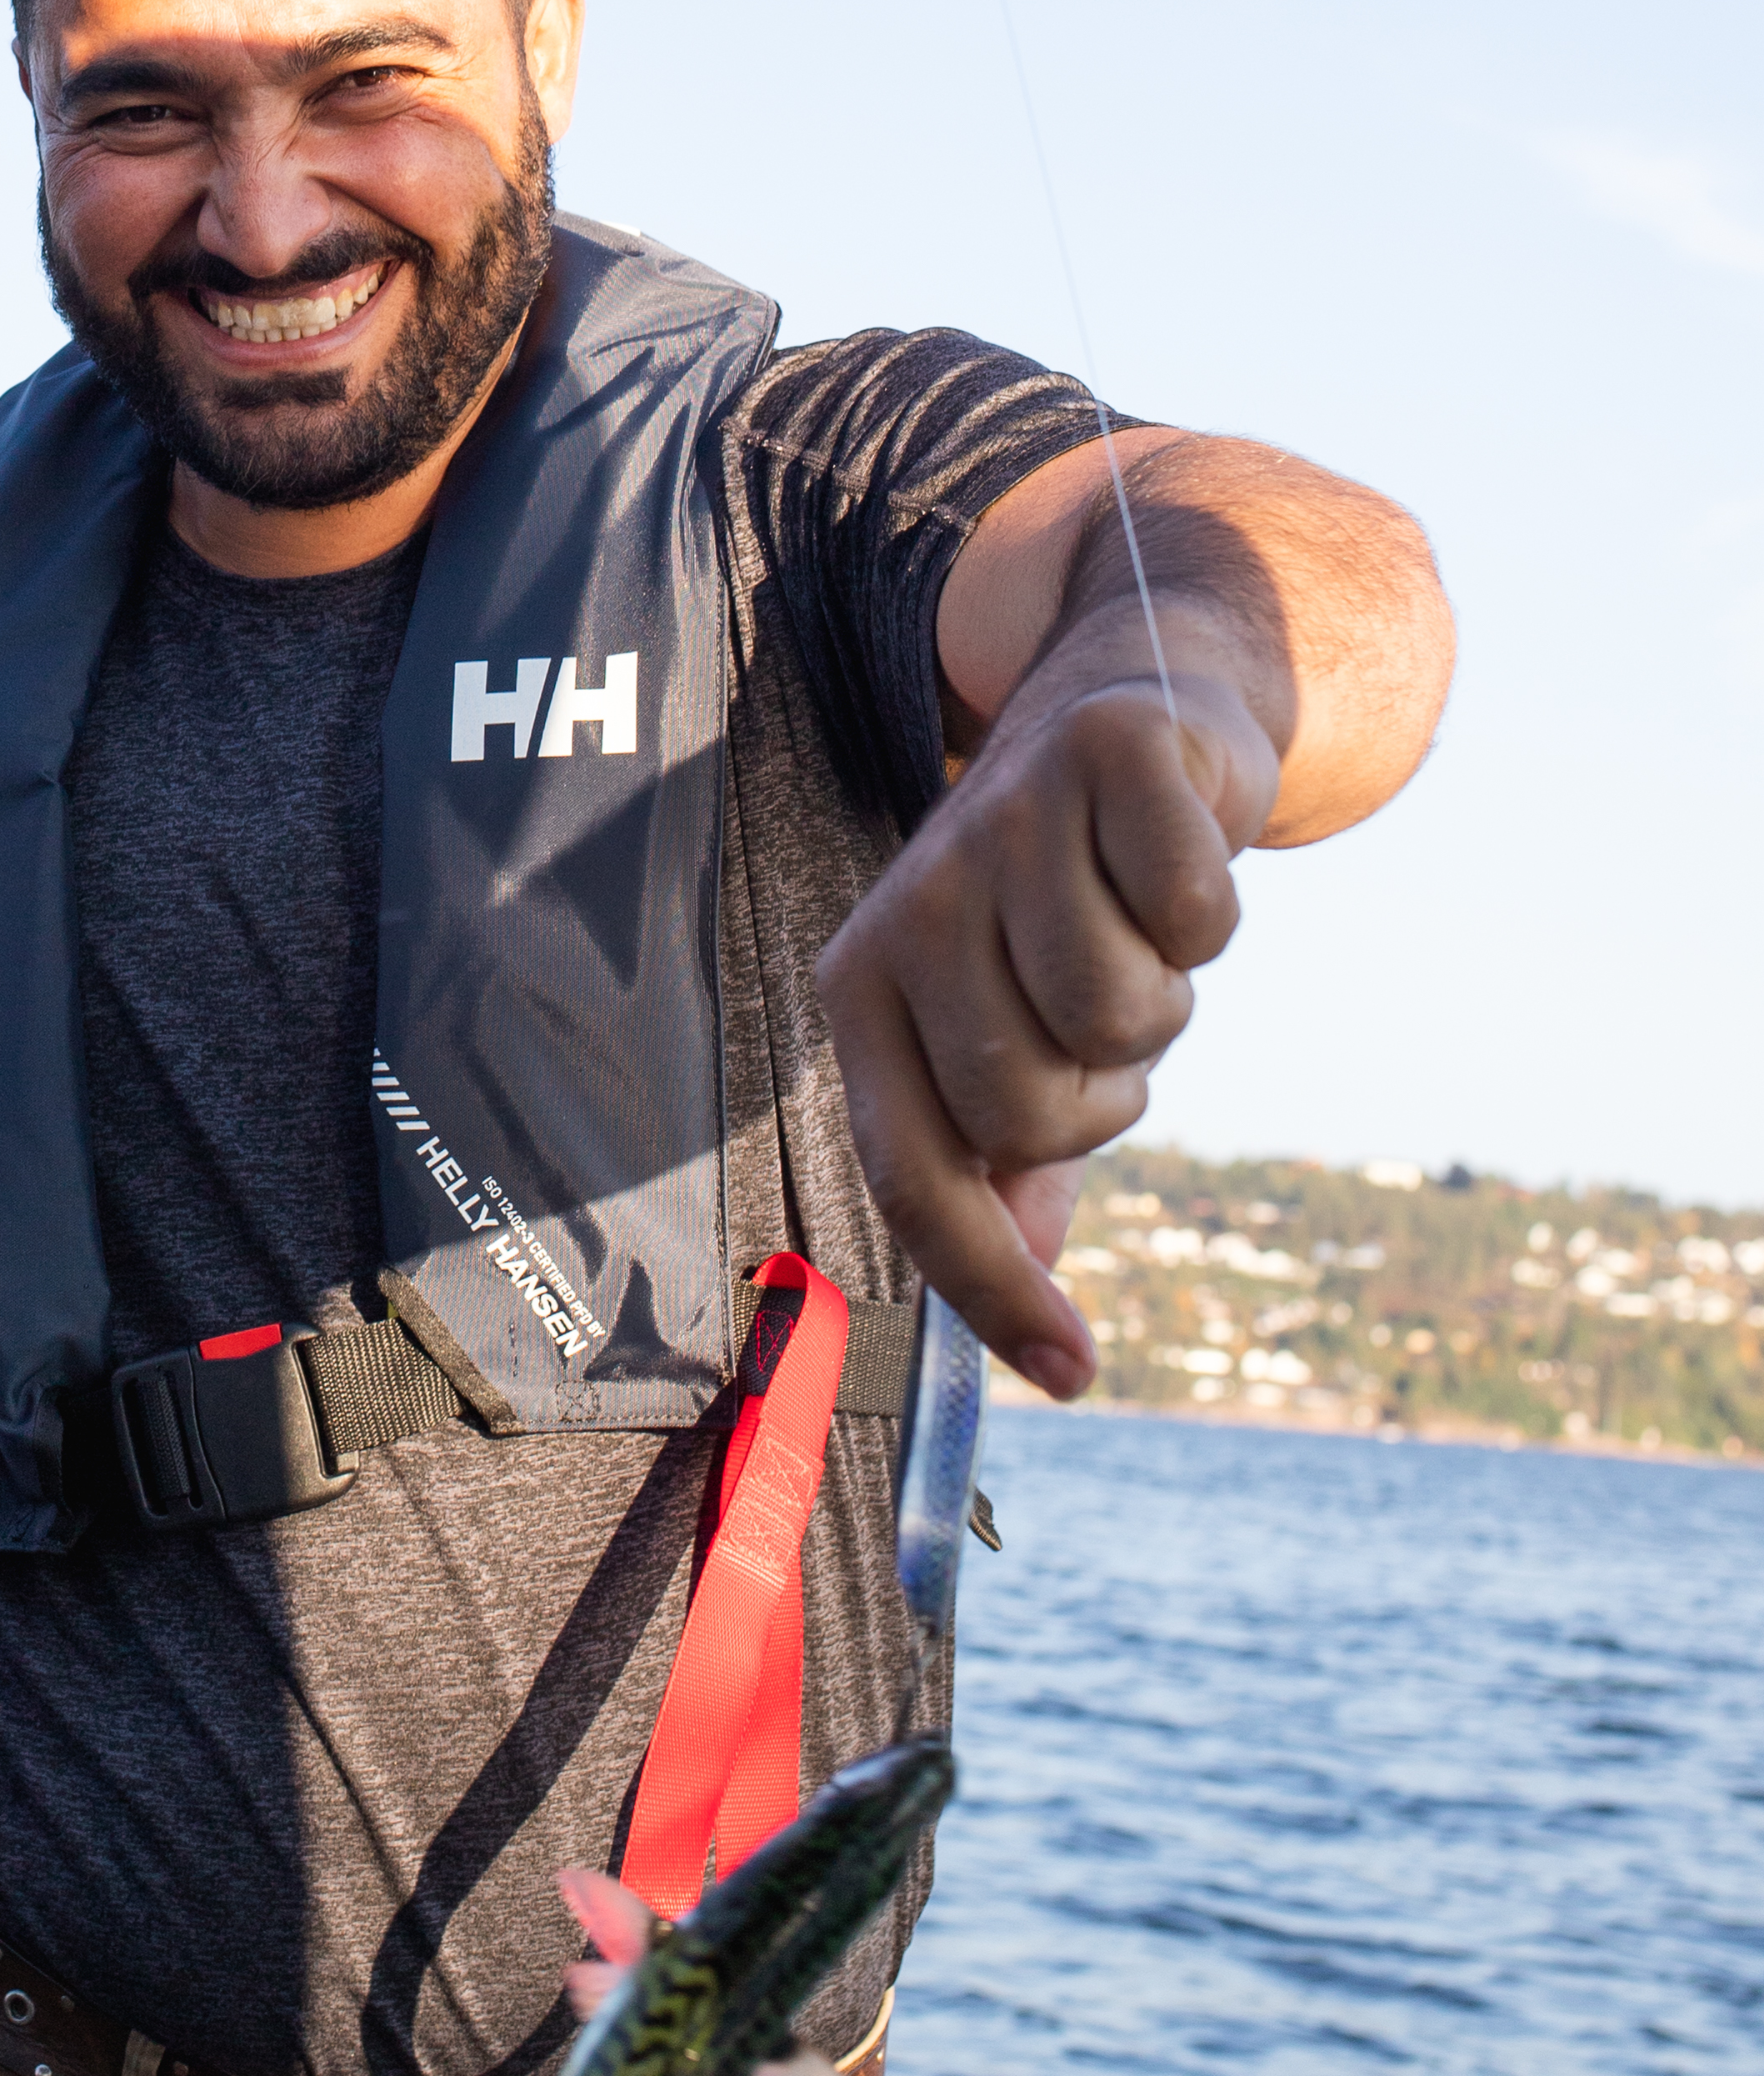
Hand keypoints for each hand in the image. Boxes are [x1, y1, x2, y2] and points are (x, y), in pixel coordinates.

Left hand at [816, 666, 1277, 1396]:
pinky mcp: (1103, 759)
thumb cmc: (1063, 901)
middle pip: (1033, 1113)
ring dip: (1162, 1002)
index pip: (916, 1178)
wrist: (1127, 701)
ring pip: (1121, 1023)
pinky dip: (1211, 913)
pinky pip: (1194, 919)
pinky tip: (1176, 856)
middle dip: (1102, 1092)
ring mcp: (999, 827)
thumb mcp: (1009, 1027)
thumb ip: (1006, 1173)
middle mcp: (909, 911)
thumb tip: (1029, 1324)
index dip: (991, 1286)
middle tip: (1101, 1008)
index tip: (1071, 1374)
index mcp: (863, 991)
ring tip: (1133, 928)